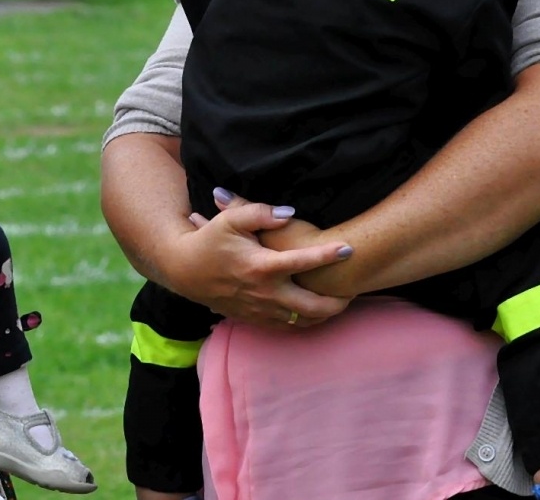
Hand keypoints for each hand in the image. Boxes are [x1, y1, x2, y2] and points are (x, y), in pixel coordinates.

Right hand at [169, 187, 352, 327]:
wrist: (185, 271)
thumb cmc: (209, 240)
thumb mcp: (230, 219)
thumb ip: (260, 212)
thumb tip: (289, 213)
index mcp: (261, 266)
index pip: (303, 261)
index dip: (329, 255)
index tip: (350, 249)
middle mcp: (265, 292)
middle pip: (312, 305)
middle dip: (339, 301)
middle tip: (355, 290)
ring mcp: (260, 310)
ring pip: (304, 321)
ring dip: (326, 314)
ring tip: (342, 302)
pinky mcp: (255, 319)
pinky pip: (289, 327)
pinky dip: (307, 321)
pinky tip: (317, 312)